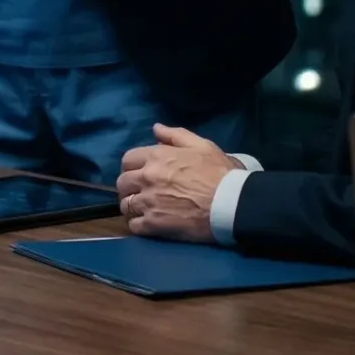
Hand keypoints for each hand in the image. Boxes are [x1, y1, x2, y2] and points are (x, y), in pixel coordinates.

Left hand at [116, 124, 237, 242]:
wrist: (232, 203)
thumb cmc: (220, 173)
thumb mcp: (202, 145)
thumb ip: (176, 135)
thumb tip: (156, 128)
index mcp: (156, 157)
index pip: (128, 159)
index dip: (132, 167)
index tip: (139, 173)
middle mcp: (147, 177)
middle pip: (122, 183)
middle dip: (129, 187)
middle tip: (140, 193)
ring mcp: (148, 202)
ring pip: (126, 205)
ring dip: (133, 207)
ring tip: (144, 210)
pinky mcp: (153, 224)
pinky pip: (134, 225)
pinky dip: (138, 225)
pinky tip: (148, 224)